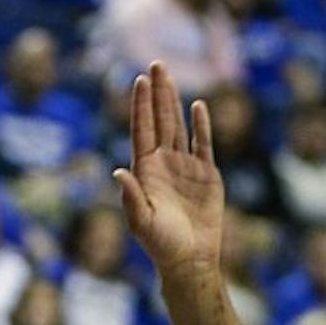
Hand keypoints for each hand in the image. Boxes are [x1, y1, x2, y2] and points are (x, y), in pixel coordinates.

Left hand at [114, 62, 222, 276]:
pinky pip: (203, 144)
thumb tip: (118, 171)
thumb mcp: (143, 223)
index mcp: (145, 170)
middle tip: (156, 63)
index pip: (142, 130)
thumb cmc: (162, 245)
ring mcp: (185, 167)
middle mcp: (163, 163)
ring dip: (174, 100)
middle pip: (160, 120)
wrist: (191, 260)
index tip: (138, 80)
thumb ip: (132, 198)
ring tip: (169, 74)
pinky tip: (198, 106)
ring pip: (178, 126)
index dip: (141, 105)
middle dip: (158, 92)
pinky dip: (201, 125)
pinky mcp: (207, 175)